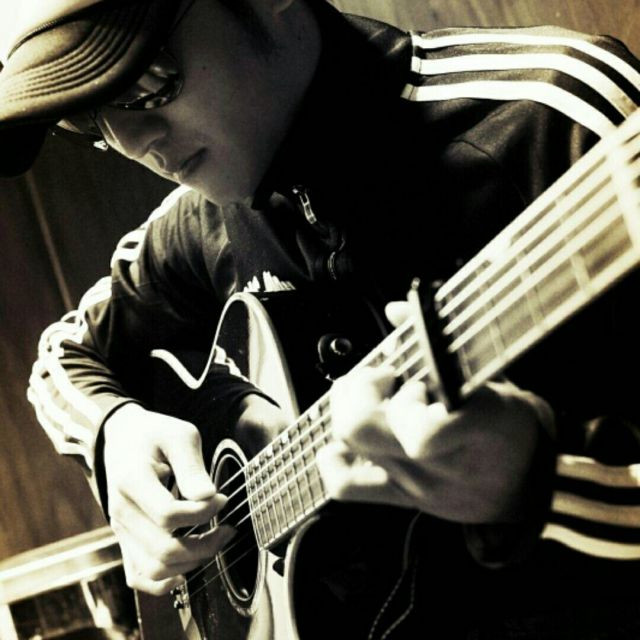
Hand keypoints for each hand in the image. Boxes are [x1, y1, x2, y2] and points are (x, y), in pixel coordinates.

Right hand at [104, 403, 232, 594]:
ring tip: (214, 542)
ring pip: (153, 570)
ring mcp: (122, 530)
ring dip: (191, 563)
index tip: (223, 498)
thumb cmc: (155, 435)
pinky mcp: (126, 540)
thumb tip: (208, 498)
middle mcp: (122, 511)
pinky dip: (164, 581)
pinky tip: (189, 566)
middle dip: (205, 544)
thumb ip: (192, 466)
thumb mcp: (179, 435)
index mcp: (132, 480)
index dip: (203, 513)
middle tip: (228, 528)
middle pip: (163, 550)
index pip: (168, 515)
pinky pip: (138, 577)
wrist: (121, 438)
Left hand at [317, 303, 552, 523]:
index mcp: (478, 424)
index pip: (423, 429)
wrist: (527, 485)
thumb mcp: (491, 377)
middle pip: (363, 428)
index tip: (404, 375)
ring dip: (347, 409)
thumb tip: (396, 310)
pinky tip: (340, 444)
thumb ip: (442, 342)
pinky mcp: (404, 498)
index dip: (400, 395)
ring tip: (365, 398)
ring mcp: (420, 484)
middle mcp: (444, 460)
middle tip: (379, 378)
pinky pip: (348, 486)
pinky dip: (332, 461)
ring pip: (352, 445)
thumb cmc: (509, 425)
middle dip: (359, 390)